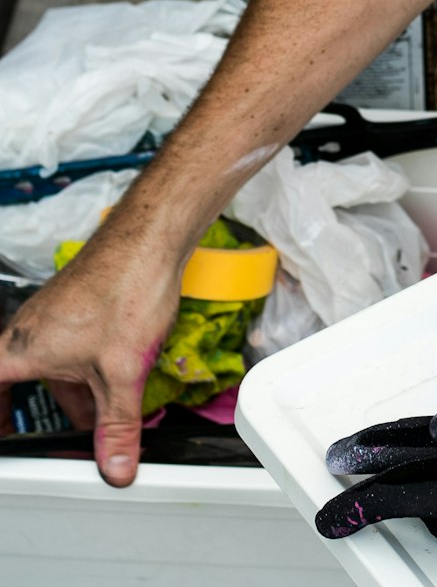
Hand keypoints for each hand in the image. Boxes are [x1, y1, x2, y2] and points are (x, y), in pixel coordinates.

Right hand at [0, 226, 181, 486]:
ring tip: (98, 418)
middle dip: (43, 413)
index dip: (0, 416)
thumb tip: (116, 467)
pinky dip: (88, 370)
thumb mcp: (121, 373)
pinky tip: (116, 380)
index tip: (9, 434)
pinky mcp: (79, 304)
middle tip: (50, 437)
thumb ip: (118, 427)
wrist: (151, 238)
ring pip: (54, 365)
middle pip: (21, 381)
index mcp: (22, 350)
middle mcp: (30, 330)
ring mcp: (55, 315)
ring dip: (73, 393)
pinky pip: (73, 346)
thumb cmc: (124, 289)